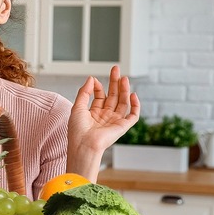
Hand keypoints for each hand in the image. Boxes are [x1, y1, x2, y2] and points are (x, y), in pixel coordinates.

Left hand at [67, 65, 139, 181]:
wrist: (84, 145)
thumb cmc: (77, 131)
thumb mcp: (77, 107)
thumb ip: (84, 92)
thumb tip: (91, 78)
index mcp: (93, 114)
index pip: (100, 97)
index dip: (98, 87)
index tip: (94, 81)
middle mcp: (105, 117)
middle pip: (113, 96)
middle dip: (114, 83)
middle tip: (116, 69)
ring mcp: (114, 121)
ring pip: (123, 102)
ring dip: (124, 90)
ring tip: (124, 78)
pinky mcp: (123, 126)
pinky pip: (133, 115)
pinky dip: (135, 105)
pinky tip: (133, 94)